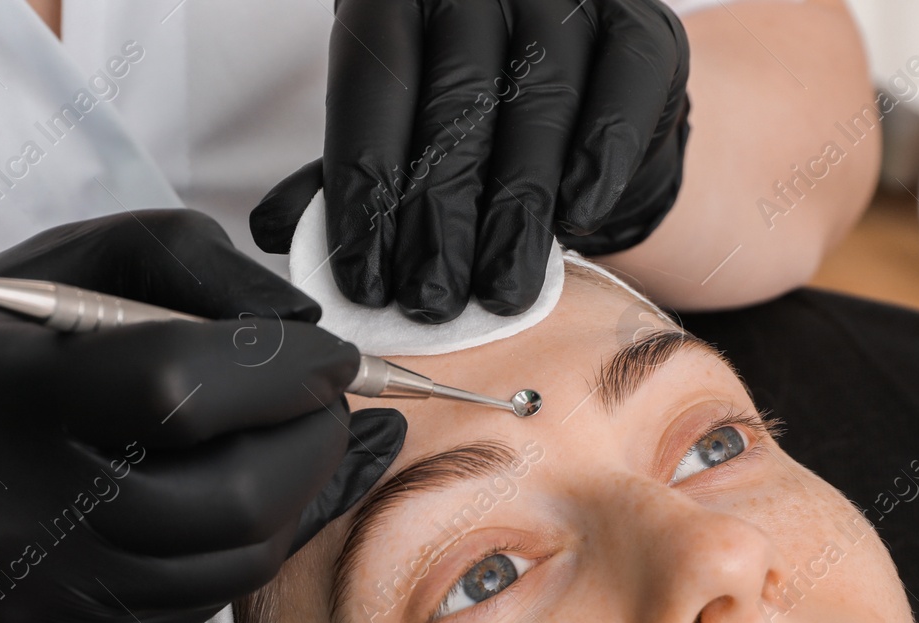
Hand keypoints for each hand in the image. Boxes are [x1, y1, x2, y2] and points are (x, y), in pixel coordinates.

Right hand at [0, 210, 405, 622]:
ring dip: (297, 493)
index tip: (324, 354)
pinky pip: (211, 603)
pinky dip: (249, 545)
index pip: (176, 388)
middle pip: (234, 495)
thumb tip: (297, 324)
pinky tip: (241, 497)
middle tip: (325, 401)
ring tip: (288, 441)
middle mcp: (17, 520)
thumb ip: (180, 261)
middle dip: (313, 439)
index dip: (277, 371)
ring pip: (241, 560)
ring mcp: (49, 607)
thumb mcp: (46, 274)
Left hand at [251, 0, 689, 324]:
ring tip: (498, 289)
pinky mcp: (641, 22)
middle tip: (430, 299)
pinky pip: (622, 86)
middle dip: (439, 215)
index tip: (365, 278)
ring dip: (516, 209)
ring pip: (537, 100)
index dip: (367, 191)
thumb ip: (348, 178)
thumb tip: (278, 231)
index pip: (373, 87)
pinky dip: (598, 158)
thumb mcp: (402, 142)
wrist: (588, 106)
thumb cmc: (481, 125)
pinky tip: (577, 218)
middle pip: (454, 101)